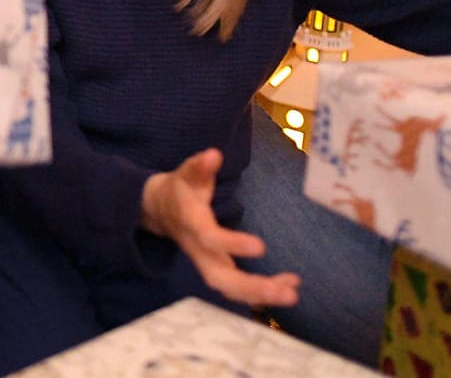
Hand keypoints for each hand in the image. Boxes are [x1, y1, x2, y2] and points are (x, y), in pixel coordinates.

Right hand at [141, 148, 300, 307]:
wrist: (158, 209)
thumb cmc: (179, 189)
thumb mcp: (185, 174)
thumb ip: (199, 166)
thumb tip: (214, 154)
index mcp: (191, 224)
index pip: (209, 238)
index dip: (232, 244)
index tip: (261, 247)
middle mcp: (198, 250)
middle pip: (220, 278)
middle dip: (252, 288)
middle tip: (286, 293)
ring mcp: (207, 263)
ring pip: (230, 288)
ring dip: (261, 295)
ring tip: (292, 294)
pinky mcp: (218, 267)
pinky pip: (238, 287)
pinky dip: (263, 291)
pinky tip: (290, 285)